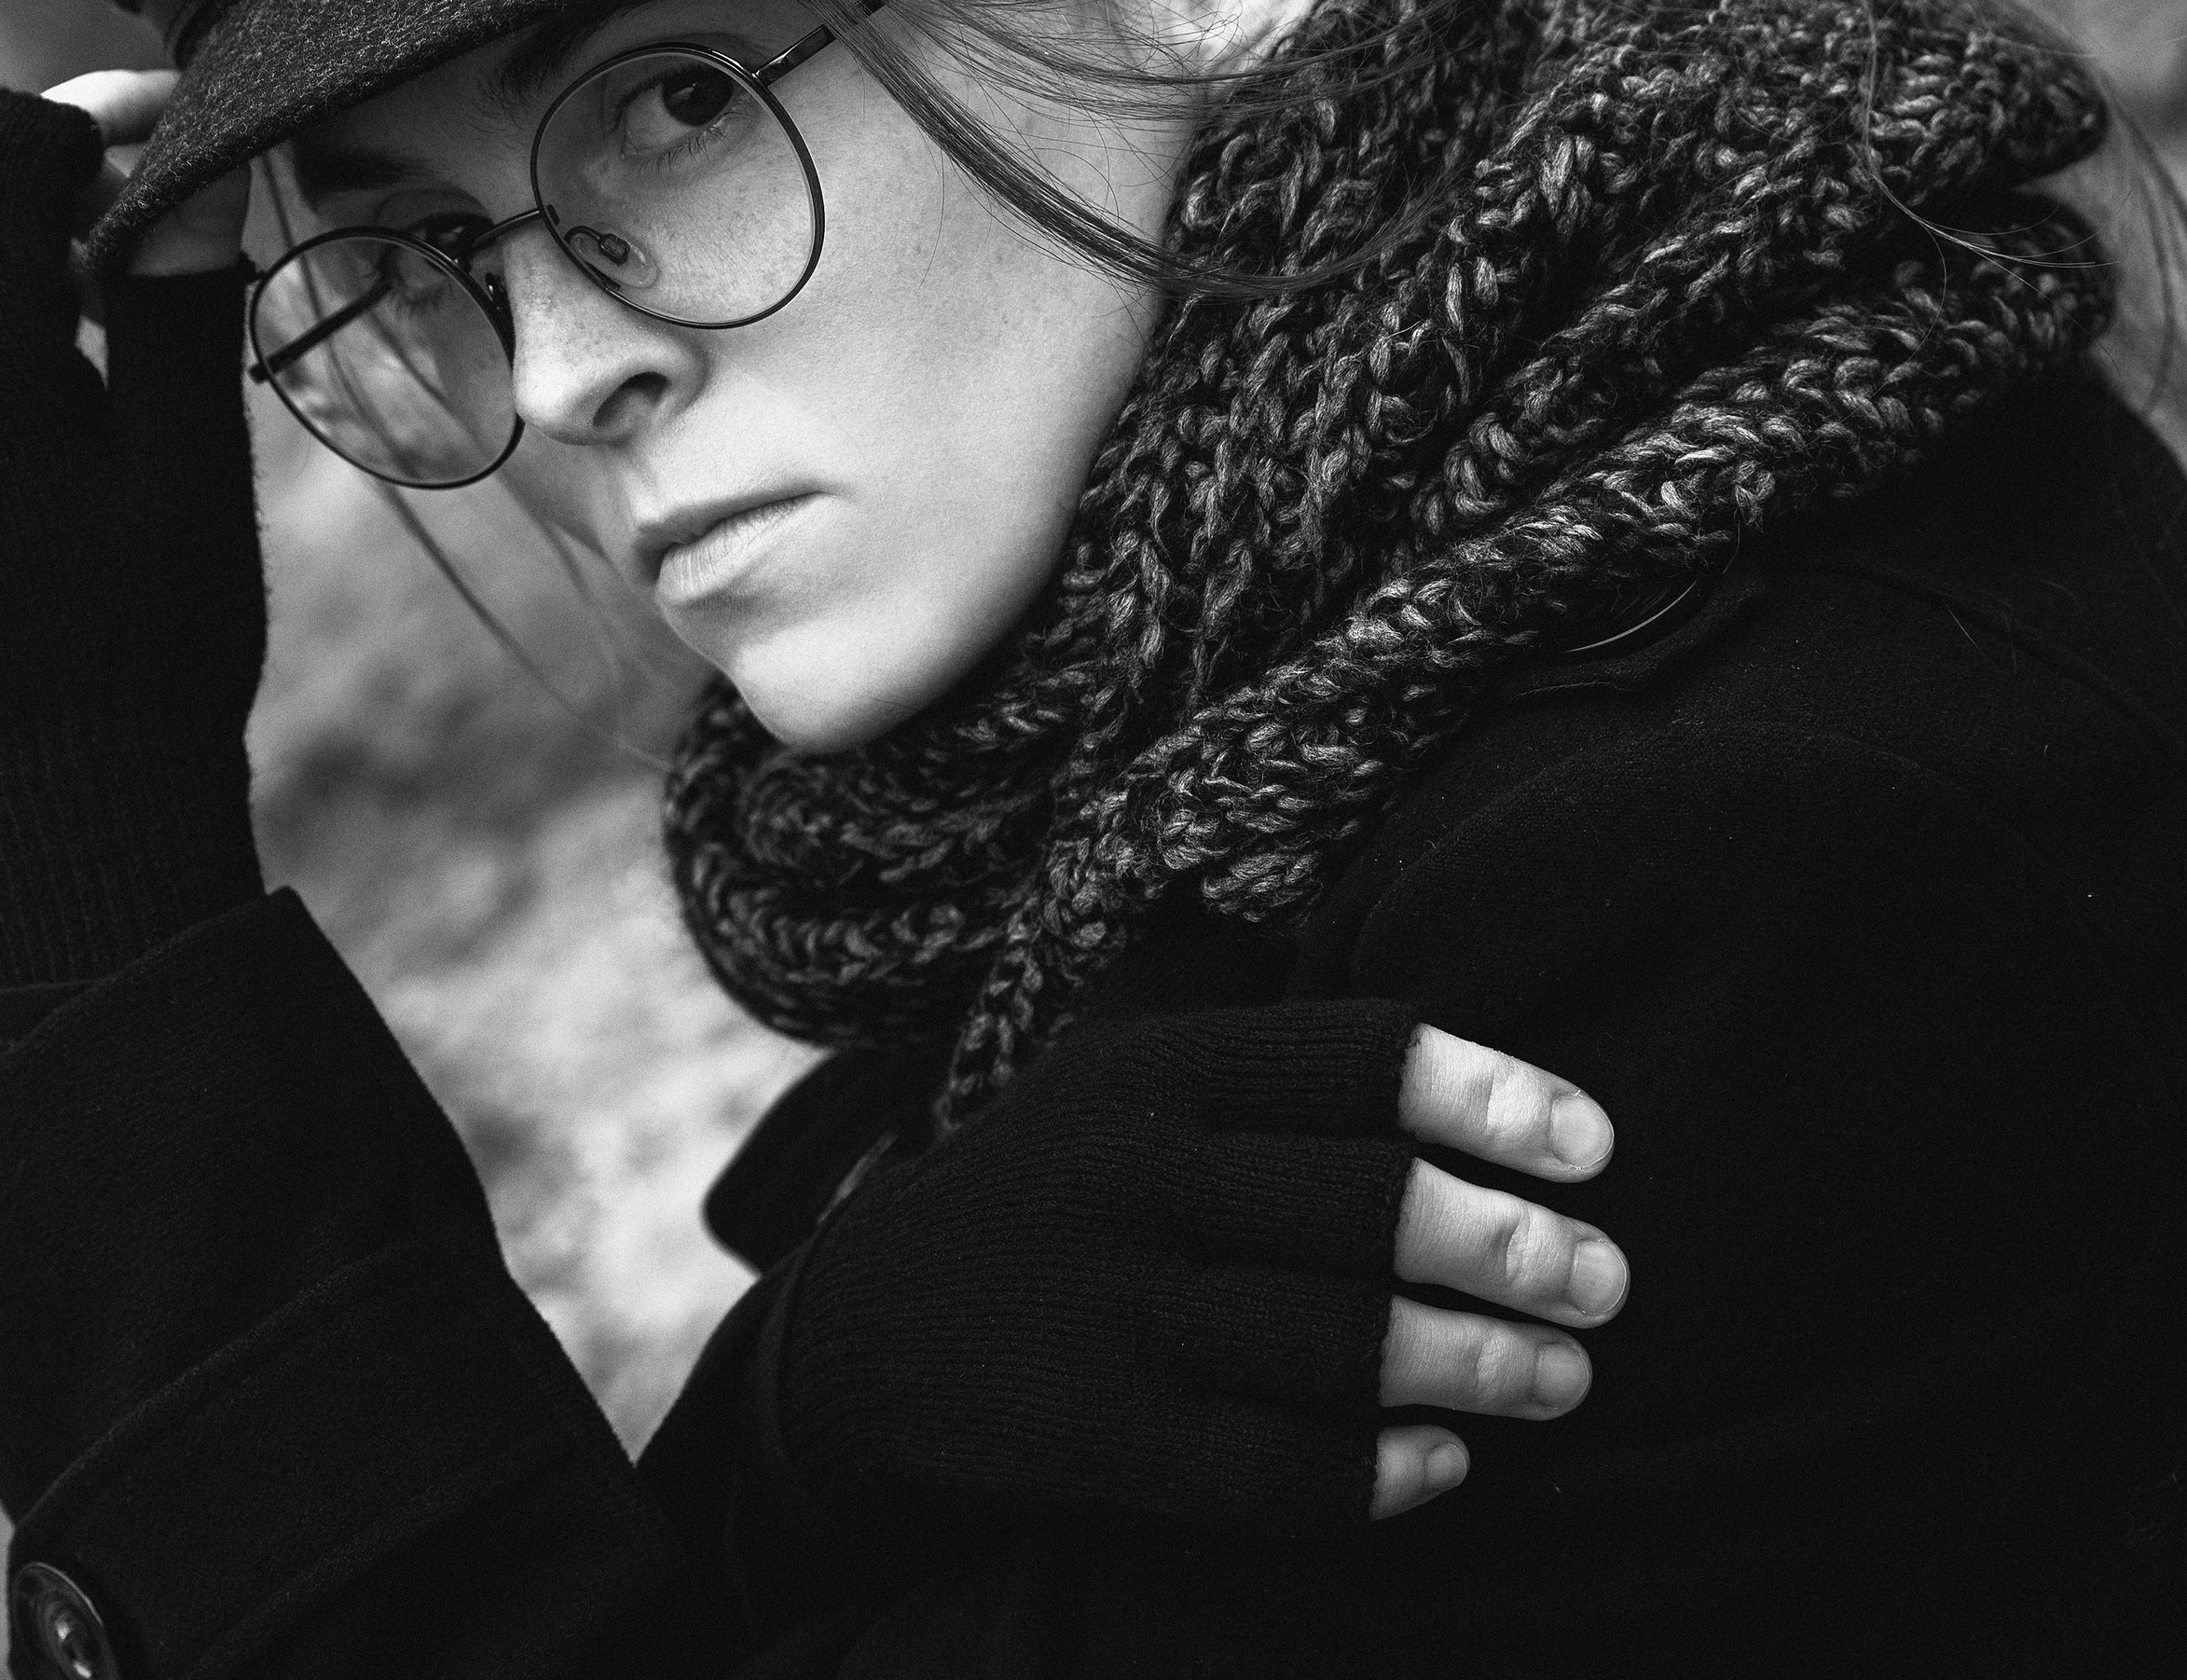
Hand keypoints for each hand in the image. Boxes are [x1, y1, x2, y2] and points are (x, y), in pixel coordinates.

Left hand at [0, 82, 264, 983]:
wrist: (51, 801)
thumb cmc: (151, 643)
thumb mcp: (191, 467)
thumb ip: (181, 300)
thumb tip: (198, 159)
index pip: (2, 144)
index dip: (95, 118)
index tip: (172, 141)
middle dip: (30, 167)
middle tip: (137, 228)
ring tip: (98, 321)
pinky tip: (41, 392)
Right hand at [769, 1002, 1623, 1543]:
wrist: (863, 1338)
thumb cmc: (1056, 1194)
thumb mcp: (1113, 1073)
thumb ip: (1257, 1046)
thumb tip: (1466, 999)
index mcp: (1149, 1067)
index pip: (1345, 1056)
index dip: (1486, 1094)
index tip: (1593, 1142)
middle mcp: (1125, 1172)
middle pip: (1356, 1202)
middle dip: (1507, 1243)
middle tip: (1608, 1280)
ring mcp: (1106, 1307)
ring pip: (1328, 1339)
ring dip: (1475, 1362)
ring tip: (1565, 1376)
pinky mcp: (1093, 1431)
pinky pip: (1266, 1466)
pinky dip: (1376, 1472)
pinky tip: (1448, 1466)